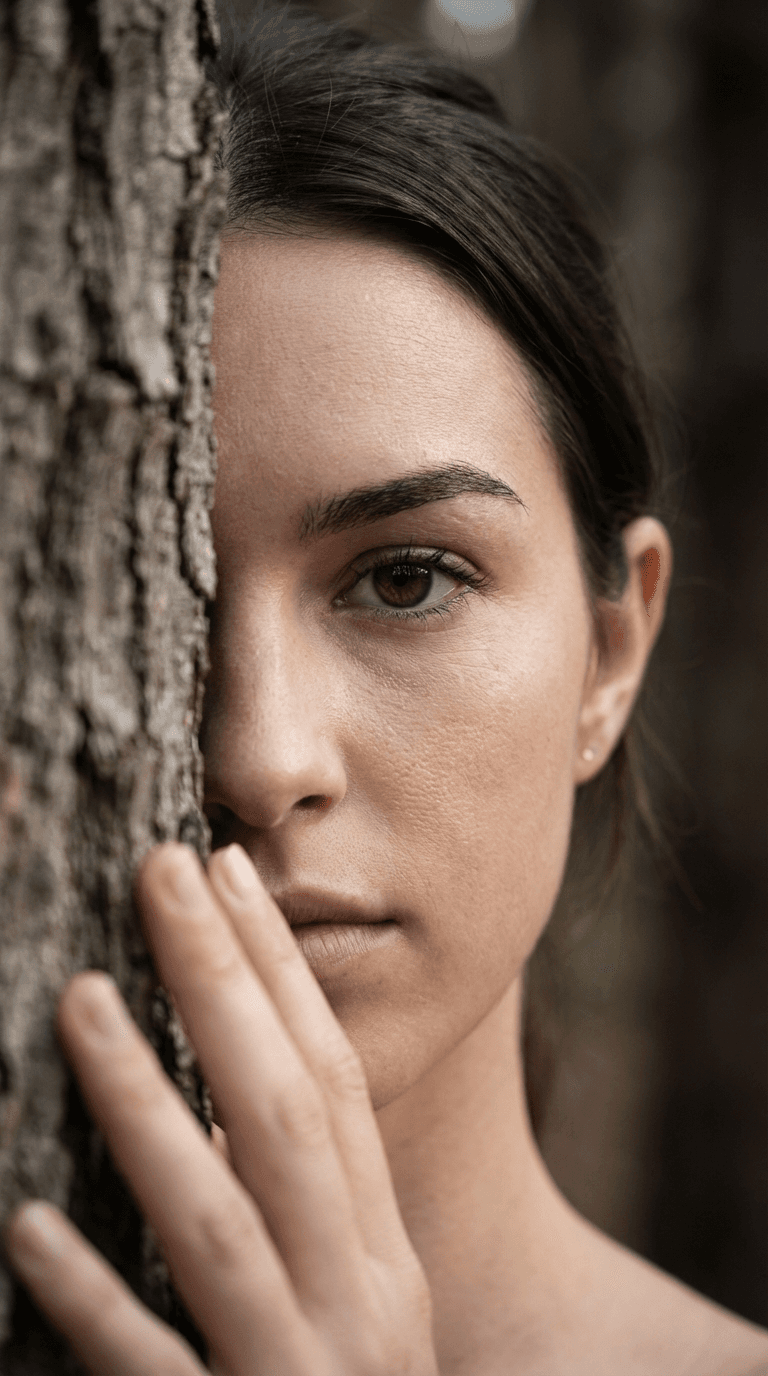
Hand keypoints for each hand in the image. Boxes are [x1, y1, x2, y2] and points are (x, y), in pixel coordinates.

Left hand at [3, 842, 438, 1374]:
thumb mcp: (359, 1309)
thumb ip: (317, 1210)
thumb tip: (236, 1088)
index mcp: (382, 1255)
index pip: (333, 1082)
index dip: (283, 972)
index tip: (228, 872)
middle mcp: (356, 1301)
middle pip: (285, 1114)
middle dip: (224, 984)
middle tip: (161, 870)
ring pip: (217, 1220)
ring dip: (146, 1104)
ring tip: (80, 996)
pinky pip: (153, 1371)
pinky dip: (96, 1296)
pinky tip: (24, 1225)